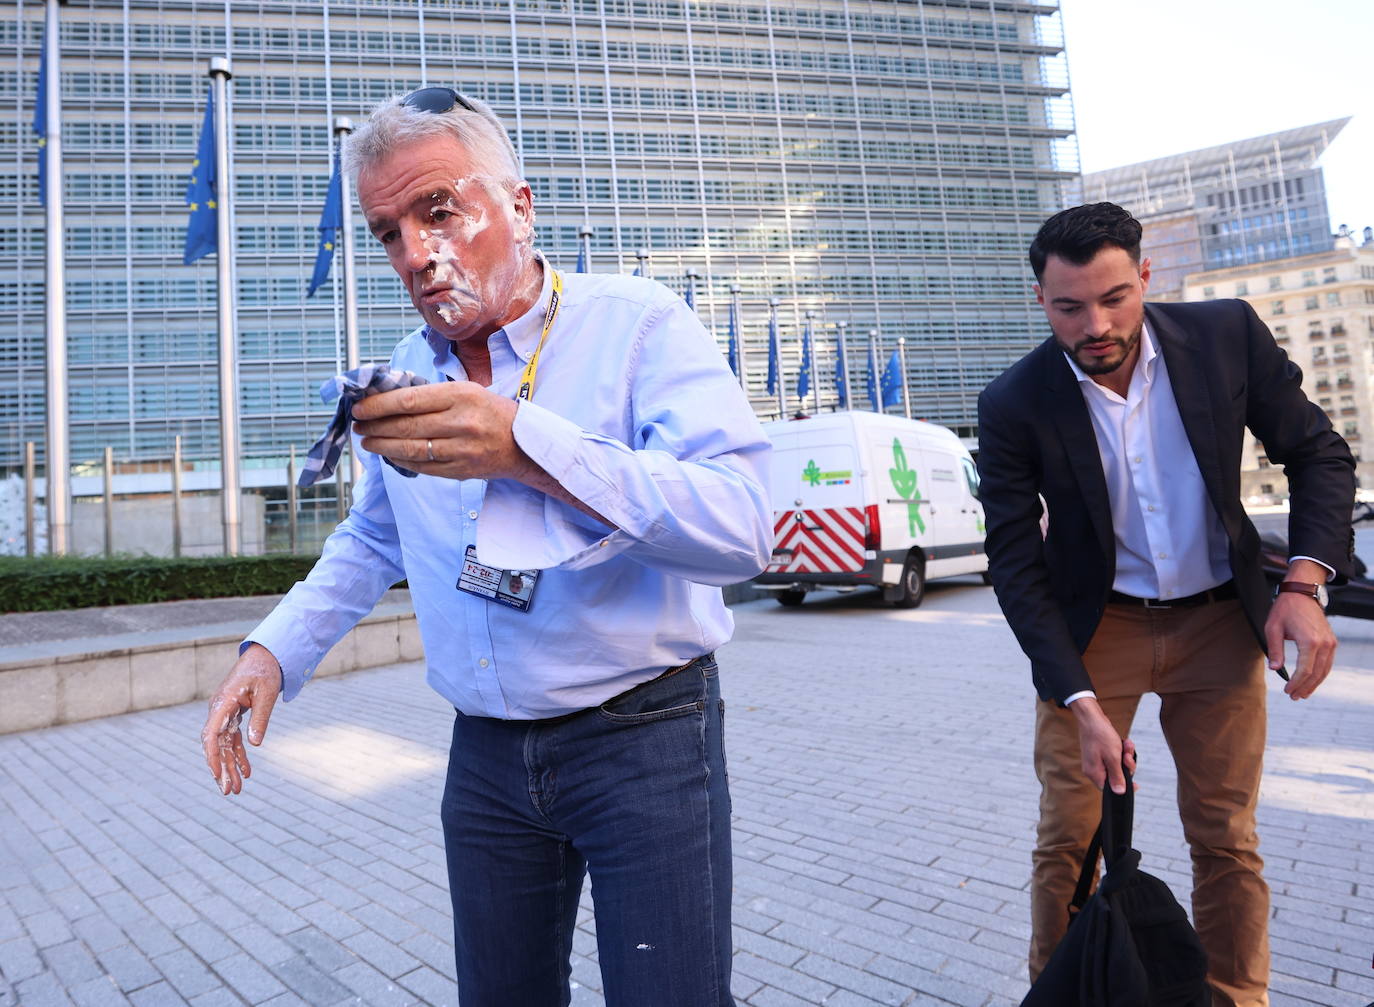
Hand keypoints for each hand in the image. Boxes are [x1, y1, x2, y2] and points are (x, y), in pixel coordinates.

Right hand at [201, 644, 281, 795]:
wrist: (266, 654)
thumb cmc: (265, 669)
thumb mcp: (267, 692)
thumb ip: (260, 717)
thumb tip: (255, 743)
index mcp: (223, 703)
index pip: (211, 734)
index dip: (213, 756)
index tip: (218, 774)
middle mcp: (219, 710)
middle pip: (215, 745)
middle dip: (222, 769)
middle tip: (230, 792)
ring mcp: (225, 713)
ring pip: (224, 745)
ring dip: (230, 766)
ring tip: (238, 789)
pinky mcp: (233, 715)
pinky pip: (233, 739)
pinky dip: (240, 755)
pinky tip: (247, 771)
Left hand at [352, 381, 526, 481]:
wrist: (523, 442)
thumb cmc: (491, 412)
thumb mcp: (466, 391)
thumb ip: (432, 395)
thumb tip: (389, 398)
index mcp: (461, 396)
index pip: (409, 400)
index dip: (379, 405)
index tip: (360, 406)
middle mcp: (461, 422)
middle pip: (406, 425)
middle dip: (375, 426)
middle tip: (358, 424)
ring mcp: (461, 449)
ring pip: (410, 448)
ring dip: (382, 445)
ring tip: (366, 441)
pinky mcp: (460, 470)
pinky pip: (422, 466)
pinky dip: (401, 460)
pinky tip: (388, 454)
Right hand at [1070, 696, 1135, 792]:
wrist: (1092, 717)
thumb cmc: (1100, 735)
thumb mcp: (1113, 758)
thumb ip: (1117, 776)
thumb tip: (1119, 792)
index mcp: (1094, 773)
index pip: (1110, 788)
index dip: (1124, 786)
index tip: (1136, 784)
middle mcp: (1093, 769)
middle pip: (1115, 777)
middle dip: (1126, 766)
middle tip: (1127, 755)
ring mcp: (1096, 761)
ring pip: (1116, 766)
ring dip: (1125, 756)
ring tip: (1127, 745)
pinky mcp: (1099, 754)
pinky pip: (1113, 758)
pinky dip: (1120, 751)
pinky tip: (1124, 743)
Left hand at [1265, 561, 1336, 700]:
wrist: (1302, 593)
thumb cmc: (1285, 609)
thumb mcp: (1273, 628)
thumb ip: (1275, 650)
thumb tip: (1275, 669)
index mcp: (1310, 641)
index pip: (1305, 670)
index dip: (1296, 683)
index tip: (1287, 691)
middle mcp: (1325, 643)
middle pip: (1316, 673)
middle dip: (1305, 687)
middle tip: (1294, 697)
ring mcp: (1331, 642)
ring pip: (1325, 670)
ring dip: (1314, 684)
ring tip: (1302, 694)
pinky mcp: (1331, 641)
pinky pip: (1327, 663)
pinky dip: (1320, 674)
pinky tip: (1311, 681)